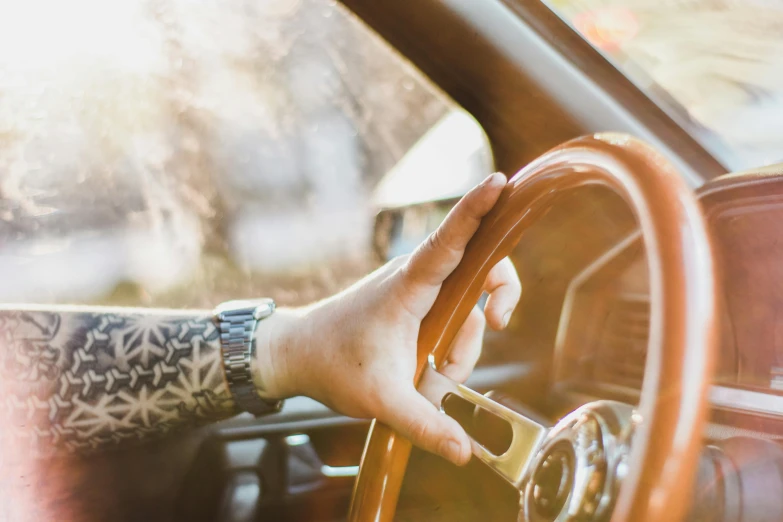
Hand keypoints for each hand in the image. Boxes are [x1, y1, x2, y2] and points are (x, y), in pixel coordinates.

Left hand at [256, 173, 520, 464]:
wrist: (296, 355)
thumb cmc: (332, 364)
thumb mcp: (382, 400)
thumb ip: (426, 424)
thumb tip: (466, 452)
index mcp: (409, 286)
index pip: (450, 239)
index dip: (477, 210)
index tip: (499, 182)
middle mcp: (417, 279)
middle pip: (480, 269)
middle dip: (495, 301)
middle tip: (495, 325)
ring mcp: (417, 292)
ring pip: (467, 307)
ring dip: (462, 347)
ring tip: (433, 380)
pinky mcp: (415, 306)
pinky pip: (452, 318)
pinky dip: (451, 348)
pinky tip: (431, 374)